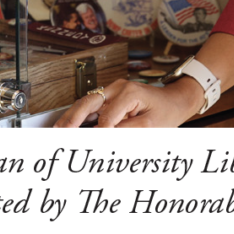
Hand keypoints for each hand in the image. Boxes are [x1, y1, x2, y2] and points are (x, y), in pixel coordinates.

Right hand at [54, 77, 204, 127]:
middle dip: (72, 119)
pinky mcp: (111, 95)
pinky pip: (92, 104)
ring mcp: (113, 90)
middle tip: (59, 133)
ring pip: (86, 101)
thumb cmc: (166, 111)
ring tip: (58, 129)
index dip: (98, 134)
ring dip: (72, 115)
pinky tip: (71, 123)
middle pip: (88, 102)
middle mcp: (117, 87)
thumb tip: (104, 137)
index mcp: (129, 92)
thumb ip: (126, 132)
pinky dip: (80, 114)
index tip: (87, 146)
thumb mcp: (150, 126)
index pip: (107, 118)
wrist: (175, 100)